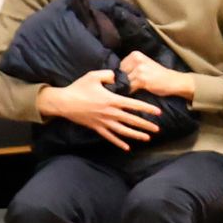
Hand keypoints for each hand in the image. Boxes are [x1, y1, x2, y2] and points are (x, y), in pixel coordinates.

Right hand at [38, 70, 159, 146]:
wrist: (63, 102)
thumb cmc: (78, 88)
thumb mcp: (93, 76)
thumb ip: (108, 75)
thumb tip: (117, 76)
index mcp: (112, 100)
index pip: (134, 105)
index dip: (147, 109)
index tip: (158, 112)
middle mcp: (110, 113)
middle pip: (132, 120)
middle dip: (146, 125)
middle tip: (157, 129)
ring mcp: (104, 122)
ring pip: (123, 131)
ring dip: (136, 135)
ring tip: (147, 138)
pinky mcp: (97, 128)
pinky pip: (110, 137)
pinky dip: (119, 143)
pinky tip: (127, 148)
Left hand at [113, 50, 197, 99]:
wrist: (174, 81)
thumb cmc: (158, 75)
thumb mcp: (144, 66)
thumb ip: (130, 68)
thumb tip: (112, 76)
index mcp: (136, 54)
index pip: (119, 66)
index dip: (120, 75)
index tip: (125, 81)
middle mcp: (137, 60)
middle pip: (120, 73)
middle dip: (122, 81)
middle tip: (126, 87)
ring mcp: (139, 69)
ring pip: (124, 81)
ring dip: (124, 88)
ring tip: (129, 91)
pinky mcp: (142, 80)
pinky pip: (129, 87)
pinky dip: (130, 92)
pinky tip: (134, 93)